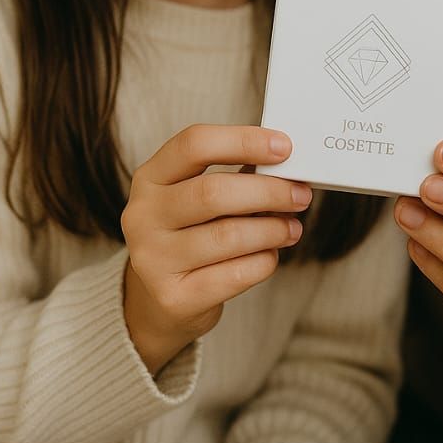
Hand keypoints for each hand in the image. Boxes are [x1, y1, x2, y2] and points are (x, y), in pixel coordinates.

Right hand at [122, 124, 311, 373]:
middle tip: (300, 194)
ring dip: (272, 229)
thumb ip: (235, 176)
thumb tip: (287, 164)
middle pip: (213, 192)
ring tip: (291, 228)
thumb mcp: (196, 197)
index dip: (243, 141)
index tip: (284, 147)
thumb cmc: (190, 236)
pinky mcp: (174, 297)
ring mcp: (153, 259)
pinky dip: (263, 261)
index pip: (194, 144)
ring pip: (228, 236)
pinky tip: (269, 254)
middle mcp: (143, 216)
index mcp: (150, 178)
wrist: (162, 301)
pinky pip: (235, 274)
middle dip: (269, 191)